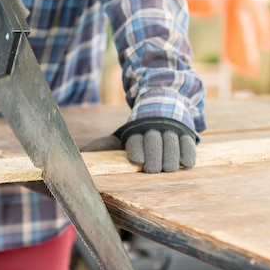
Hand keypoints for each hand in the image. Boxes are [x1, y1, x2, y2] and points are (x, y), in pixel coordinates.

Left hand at [81, 118, 196, 172]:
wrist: (164, 100)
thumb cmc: (137, 133)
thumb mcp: (119, 136)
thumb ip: (101, 148)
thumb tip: (80, 156)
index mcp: (135, 129)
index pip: (135, 140)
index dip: (137, 149)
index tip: (137, 161)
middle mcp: (153, 126)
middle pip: (154, 141)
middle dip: (154, 156)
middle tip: (153, 169)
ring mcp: (171, 128)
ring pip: (172, 142)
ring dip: (170, 157)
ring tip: (168, 169)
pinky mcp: (186, 132)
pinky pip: (188, 143)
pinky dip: (187, 153)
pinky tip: (185, 163)